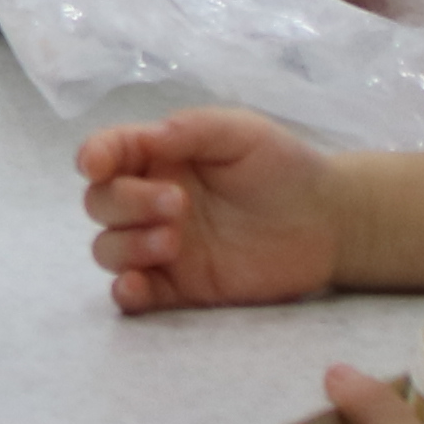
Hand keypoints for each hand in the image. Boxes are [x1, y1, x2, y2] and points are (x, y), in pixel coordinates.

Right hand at [76, 108, 340, 312]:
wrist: (329, 221)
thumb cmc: (283, 167)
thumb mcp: (240, 132)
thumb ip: (191, 129)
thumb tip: (145, 137)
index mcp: (158, 157)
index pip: (108, 153)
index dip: (94, 156)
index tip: (97, 165)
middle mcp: (150, 201)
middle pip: (102, 203)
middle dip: (127, 202)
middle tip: (178, 205)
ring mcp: (162, 247)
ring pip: (108, 249)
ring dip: (127, 244)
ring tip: (172, 242)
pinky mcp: (180, 287)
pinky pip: (135, 294)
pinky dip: (125, 292)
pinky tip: (136, 286)